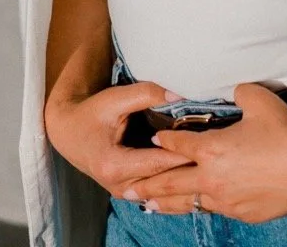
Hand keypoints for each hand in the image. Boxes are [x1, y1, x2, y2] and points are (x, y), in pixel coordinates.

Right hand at [44, 80, 196, 196]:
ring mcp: (125, 192)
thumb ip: (146, 94)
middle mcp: (120, 185)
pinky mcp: (130, 190)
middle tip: (217, 154)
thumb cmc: (91, 113)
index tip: (210, 145)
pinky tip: (193, 165)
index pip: (159, 163)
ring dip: (184, 174)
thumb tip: (179, 94)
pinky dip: (174, 177)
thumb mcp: (115, 99)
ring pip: (163, 188)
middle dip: (189, 167)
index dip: (184, 153)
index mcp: (114, 165)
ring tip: (210, 159)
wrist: (68, 132)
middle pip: (164, 180)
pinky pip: (157, 187)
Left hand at [117, 82, 286, 221]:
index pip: (178, 143)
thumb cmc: (284, 131)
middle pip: (171, 181)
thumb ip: (239, 93)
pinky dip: (202, 207)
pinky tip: (197, 207)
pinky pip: (216, 209)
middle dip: (147, 184)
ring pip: (189, 202)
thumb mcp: (258, 100)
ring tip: (150, 205)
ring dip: (168, 202)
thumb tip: (234, 91)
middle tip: (127, 189)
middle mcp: (211, 177)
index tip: (154, 139)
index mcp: (211, 148)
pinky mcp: (242, 212)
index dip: (165, 139)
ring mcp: (225, 199)